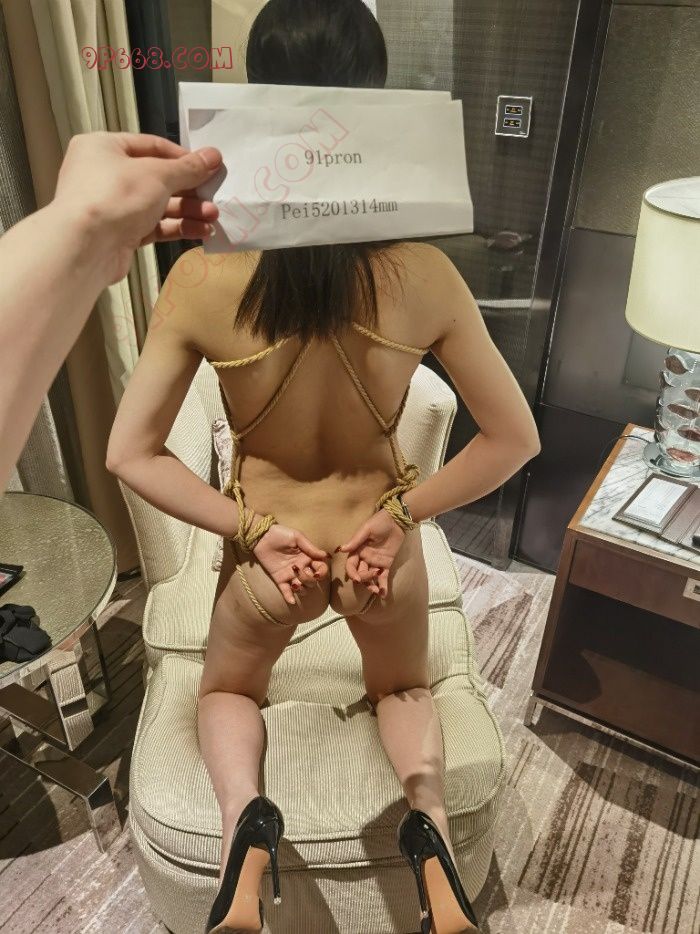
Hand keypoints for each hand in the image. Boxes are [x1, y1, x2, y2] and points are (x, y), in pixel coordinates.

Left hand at [53, 131, 222, 283]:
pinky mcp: (120, 234)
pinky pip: (153, 226)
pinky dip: (176, 227)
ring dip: (187, 211)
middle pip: (157, 178)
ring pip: (157, 205)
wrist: (84, 248)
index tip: (209, 167)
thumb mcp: (157, 175)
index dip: (183, 157)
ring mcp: (112, 206)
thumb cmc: (116, 196)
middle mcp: (105, 174)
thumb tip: (214, 156)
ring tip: (213, 217)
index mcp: (104, 147)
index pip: (151, 146)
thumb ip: (188, 168)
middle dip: (189, 190)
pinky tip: (200, 231)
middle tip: (214, 196)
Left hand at [252, 522, 329, 605]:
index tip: (317, 572)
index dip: (322, 573)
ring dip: (301, 588)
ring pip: (301, 588)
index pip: (321, 568)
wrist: (262, 537)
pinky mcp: (279, 579)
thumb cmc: (281, 534)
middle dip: (308, 580)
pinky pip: (286, 591)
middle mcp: (301, 568)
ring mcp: (290, 575)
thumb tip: (325, 555)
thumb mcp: (297, 537)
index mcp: (308, 557)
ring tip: (294, 584)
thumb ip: (310, 547)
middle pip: (312, 581)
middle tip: (299, 571)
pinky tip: (292, 601)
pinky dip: (289, 597)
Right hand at [336, 508, 404, 598]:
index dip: (352, 573)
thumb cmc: (379, 521)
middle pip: (360, 573)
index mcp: (357, 550)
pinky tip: (383, 594)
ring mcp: (376, 562)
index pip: (351, 565)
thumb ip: (355, 541)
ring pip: (370, 577)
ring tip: (376, 591)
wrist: (396, 520)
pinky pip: (383, 577)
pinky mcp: (386, 563)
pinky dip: (383, 585)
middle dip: (364, 579)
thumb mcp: (366, 529)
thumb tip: (341, 549)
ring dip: (371, 585)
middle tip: (372, 579)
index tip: (357, 578)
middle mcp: (364, 558)